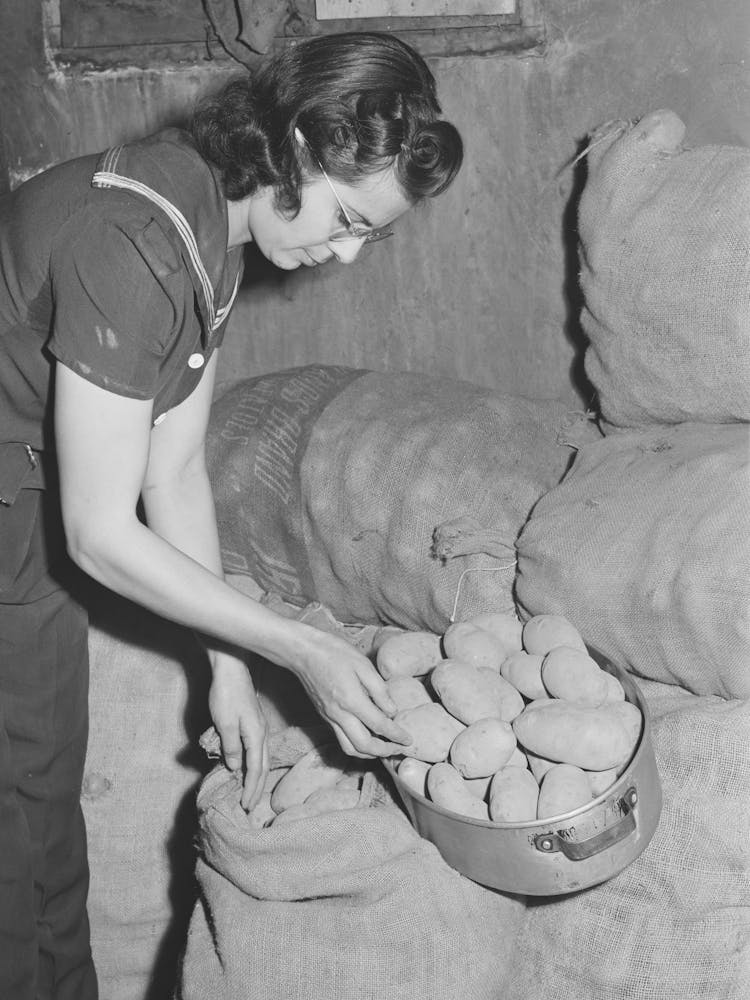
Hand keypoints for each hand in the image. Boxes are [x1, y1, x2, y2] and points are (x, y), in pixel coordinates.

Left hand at [208, 649, 268, 810]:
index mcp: (256, 735)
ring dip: (257, 776)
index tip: (246, 806)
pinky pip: (257, 749)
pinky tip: (247, 766)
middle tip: (250, 805)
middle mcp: (262, 732)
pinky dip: (254, 763)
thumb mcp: (224, 723)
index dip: (251, 788)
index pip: (256, 769)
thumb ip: (231, 747)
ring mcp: (259, 726)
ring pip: (262, 757)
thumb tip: (236, 768)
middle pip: (263, 766)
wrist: (231, 668)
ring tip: (250, 791)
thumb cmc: (226, 694)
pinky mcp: (254, 721)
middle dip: (257, 787)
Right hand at [290, 626, 411, 758]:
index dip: (396, 735)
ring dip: (369, 753)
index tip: (409, 740)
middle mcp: (338, 714)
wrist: (303, 652)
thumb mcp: (363, 664)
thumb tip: (392, 711)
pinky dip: (357, 745)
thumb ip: (379, 690)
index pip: (379, 725)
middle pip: (363, 745)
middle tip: (399, 748)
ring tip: (385, 748)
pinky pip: (341, 739)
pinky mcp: (324, 717)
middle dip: (384, 751)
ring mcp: (329, 718)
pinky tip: (368, 737)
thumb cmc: (334, 653)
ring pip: (350, 748)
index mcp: (351, 700)